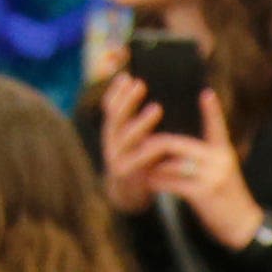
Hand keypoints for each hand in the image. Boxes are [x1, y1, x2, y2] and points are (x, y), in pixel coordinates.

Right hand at [98, 71, 167, 215]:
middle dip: (128, 99)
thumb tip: (143, 92)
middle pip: (116, 118)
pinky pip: (139, 160)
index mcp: (112, 132)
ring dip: (141, 121)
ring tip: (156, 108)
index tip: (127, 75)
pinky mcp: (128, 175)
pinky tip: (161, 142)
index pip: (110, 108)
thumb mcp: (133, 140)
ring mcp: (117, 159)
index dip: (117, 92)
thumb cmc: (137, 162)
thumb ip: (136, 121)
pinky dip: (150, 151)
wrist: (128, 196)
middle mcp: (111, 143)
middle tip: (141, 83)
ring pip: (127, 137)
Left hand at [145, 89, 264, 253]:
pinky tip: (149, 184)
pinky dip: (157, 183)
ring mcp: (210, 177)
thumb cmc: (229, 199)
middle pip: (176, 144)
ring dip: (153, 167)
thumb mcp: (224, 173)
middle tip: (140, 145)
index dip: (212, 110)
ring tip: (142, 168)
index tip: (207, 93)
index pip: (218, 126)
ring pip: (170, 164)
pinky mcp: (201, 194)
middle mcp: (218, 161)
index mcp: (224, 153)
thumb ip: (206, 159)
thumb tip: (177, 150)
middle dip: (155, 146)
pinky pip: (171, 183)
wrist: (244, 226)